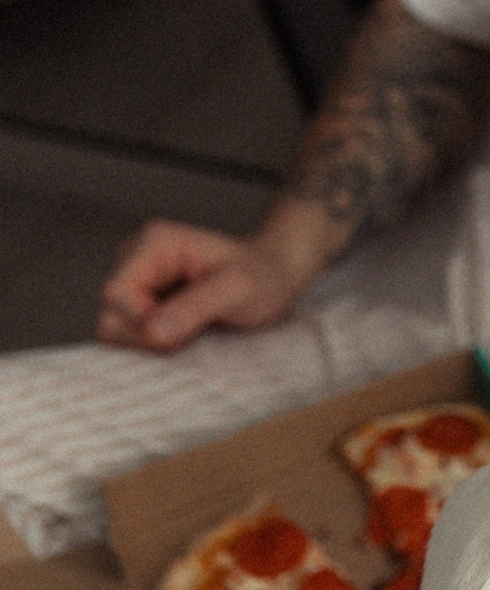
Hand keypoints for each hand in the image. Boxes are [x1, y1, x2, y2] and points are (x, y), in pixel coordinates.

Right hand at [97, 217, 319, 350]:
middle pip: (111, 314)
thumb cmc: (264, 277)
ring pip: (117, 328)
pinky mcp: (144, 304)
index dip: (140, 322)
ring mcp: (138, 283)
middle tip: (192, 334)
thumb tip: (154, 332)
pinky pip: (131, 335)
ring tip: (193, 333)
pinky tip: (186, 337)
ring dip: (152, 342)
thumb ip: (196, 307)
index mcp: (153, 245)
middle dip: (147, 335)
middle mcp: (136, 259)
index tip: (179, 335)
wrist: (278, 278)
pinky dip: (155, 344)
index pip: (115, 294)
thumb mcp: (240, 290)